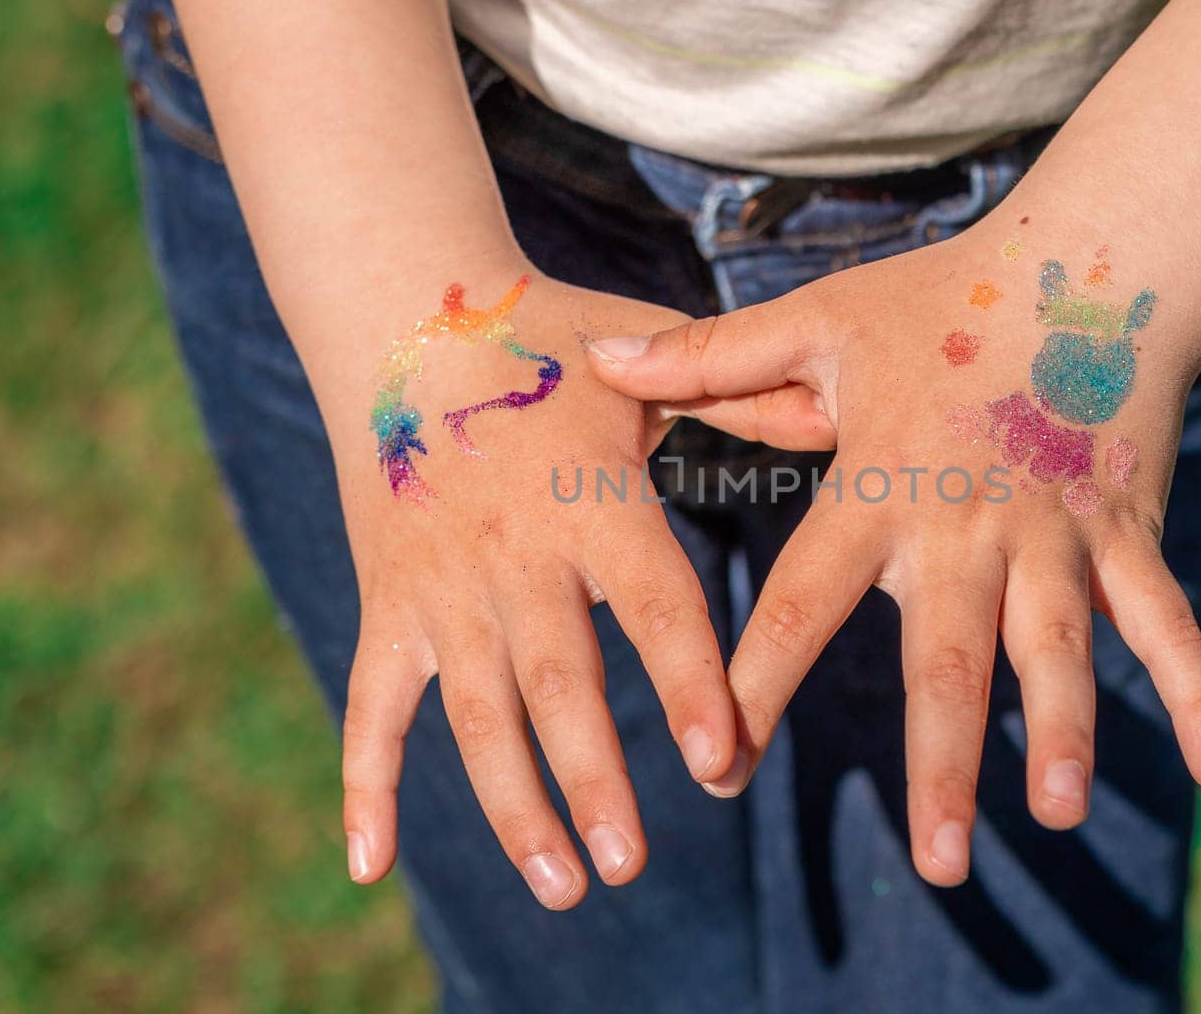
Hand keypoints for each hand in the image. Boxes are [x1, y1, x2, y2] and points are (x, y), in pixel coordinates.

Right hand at [334, 268, 826, 906]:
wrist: (400, 314)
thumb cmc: (540, 338)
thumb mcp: (638, 361)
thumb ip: (734, 393)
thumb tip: (834, 410)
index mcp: (591, 498)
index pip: (652, 604)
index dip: (686, 682)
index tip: (720, 759)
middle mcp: (514, 553)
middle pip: (559, 682)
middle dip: (594, 779)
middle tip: (630, 865)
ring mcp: (441, 585)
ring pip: (475, 714)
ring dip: (515, 805)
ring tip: (564, 887)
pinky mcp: (388, 602)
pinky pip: (371, 705)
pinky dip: (367, 784)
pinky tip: (373, 865)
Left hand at [586, 230, 1200, 885]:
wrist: (1084, 266)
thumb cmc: (938, 303)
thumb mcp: (817, 324)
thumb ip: (711, 358)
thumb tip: (598, 358)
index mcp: (880, 488)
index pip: (803, 599)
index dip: (756, 680)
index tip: (720, 769)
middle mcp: (967, 524)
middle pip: (950, 656)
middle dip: (942, 761)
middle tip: (933, 861)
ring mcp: (1056, 532)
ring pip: (1061, 648)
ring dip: (1065, 732)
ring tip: (1054, 813)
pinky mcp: (1126, 529)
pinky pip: (1166, 617)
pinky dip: (1199, 689)